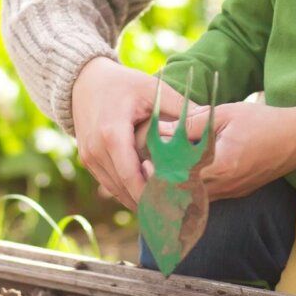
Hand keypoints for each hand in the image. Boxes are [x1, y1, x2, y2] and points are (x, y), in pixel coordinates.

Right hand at [71, 58, 190, 210]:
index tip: (177, 205)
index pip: (132, 177)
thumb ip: (181, 107)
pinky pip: (110, 184)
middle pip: (125, 188)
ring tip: (167, 210)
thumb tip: (211, 121)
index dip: (153, 195)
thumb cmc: (123, 84)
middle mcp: (97, 150)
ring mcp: (89, 158)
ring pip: (117, 191)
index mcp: (112, 134)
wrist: (84, 81)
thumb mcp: (153, 90)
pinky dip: (128, 191)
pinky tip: (149, 197)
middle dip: (150, 202)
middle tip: (177, 213)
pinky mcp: (88, 161)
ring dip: (139, 200)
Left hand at [153, 98, 295, 201]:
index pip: (180, 178)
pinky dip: (190, 190)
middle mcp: (226, 186)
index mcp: (222, 166)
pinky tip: (181, 177)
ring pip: (193, 200)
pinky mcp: (237, 193)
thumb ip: (192, 123)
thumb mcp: (226, 114)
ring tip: (158, 173)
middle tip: (145, 170)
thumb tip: (161, 129)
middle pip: (182, 195)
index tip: (144, 162)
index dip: (158, 173)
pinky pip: (206, 198)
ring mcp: (232, 193)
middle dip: (161, 184)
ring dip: (175, 189)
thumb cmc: (264, 121)